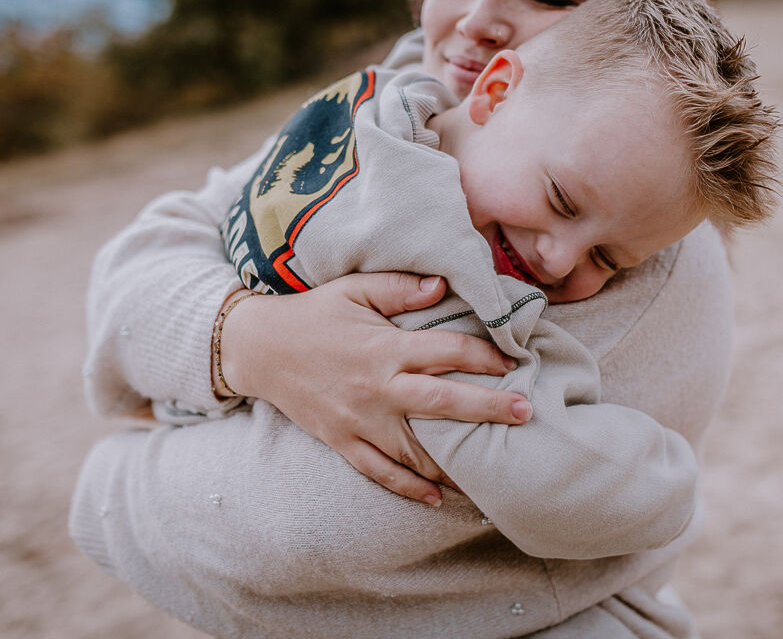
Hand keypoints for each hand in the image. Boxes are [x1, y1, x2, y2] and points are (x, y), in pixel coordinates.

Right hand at [219, 272, 528, 504]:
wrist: (258, 348)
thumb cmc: (313, 313)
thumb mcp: (354, 289)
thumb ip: (399, 288)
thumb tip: (443, 285)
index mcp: (384, 348)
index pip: (446, 353)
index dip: (483, 355)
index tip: (511, 361)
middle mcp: (377, 389)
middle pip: (442, 404)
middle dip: (487, 409)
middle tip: (524, 413)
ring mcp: (359, 420)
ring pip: (416, 450)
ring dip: (456, 461)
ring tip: (494, 472)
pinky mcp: (342, 441)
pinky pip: (380, 471)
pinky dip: (409, 487)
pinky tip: (439, 497)